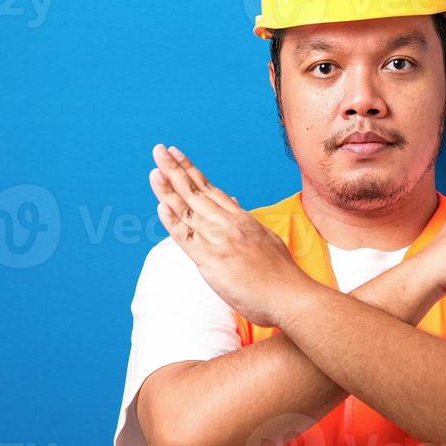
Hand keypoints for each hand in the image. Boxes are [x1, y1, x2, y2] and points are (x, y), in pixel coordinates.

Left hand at [148, 143, 313, 327]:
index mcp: (241, 219)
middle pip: (196, 191)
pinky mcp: (212, 261)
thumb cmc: (280, 274)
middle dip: (175, 168)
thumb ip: (246, 220)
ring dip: (169, 189)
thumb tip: (233, 202)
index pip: (210, 189)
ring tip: (155, 168)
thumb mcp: (266, 237)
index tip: (178, 155)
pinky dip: (172, 221)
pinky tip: (161, 205)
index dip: (192, 171)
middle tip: (159, 149)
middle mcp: (229, 224)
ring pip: (188, 210)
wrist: (290, 295)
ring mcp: (219, 240)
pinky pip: (187, 238)